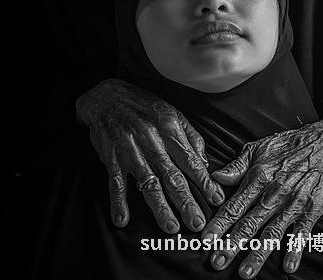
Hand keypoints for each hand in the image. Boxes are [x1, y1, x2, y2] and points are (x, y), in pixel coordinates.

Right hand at [76, 79, 223, 232]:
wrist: (106, 96)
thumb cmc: (143, 105)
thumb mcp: (172, 112)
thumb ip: (190, 136)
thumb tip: (204, 162)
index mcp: (169, 128)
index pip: (191, 160)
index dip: (204, 182)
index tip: (216, 199)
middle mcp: (152, 140)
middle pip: (172, 176)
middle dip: (187, 201)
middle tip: (198, 223)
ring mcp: (130, 150)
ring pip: (148, 182)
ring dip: (160, 207)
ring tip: (171, 227)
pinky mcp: (111, 157)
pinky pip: (116, 182)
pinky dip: (118, 201)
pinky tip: (122, 219)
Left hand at [202, 116, 322, 276]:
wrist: (321, 144)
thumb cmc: (286, 146)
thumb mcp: (257, 149)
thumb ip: (236, 166)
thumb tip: (216, 177)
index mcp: (257, 178)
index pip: (234, 205)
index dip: (219, 224)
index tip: (205, 239)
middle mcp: (273, 194)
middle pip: (249, 224)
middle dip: (232, 244)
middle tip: (217, 261)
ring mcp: (292, 204)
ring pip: (272, 233)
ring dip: (258, 254)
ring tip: (245, 273)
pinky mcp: (310, 210)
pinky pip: (302, 233)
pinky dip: (295, 250)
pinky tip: (288, 266)